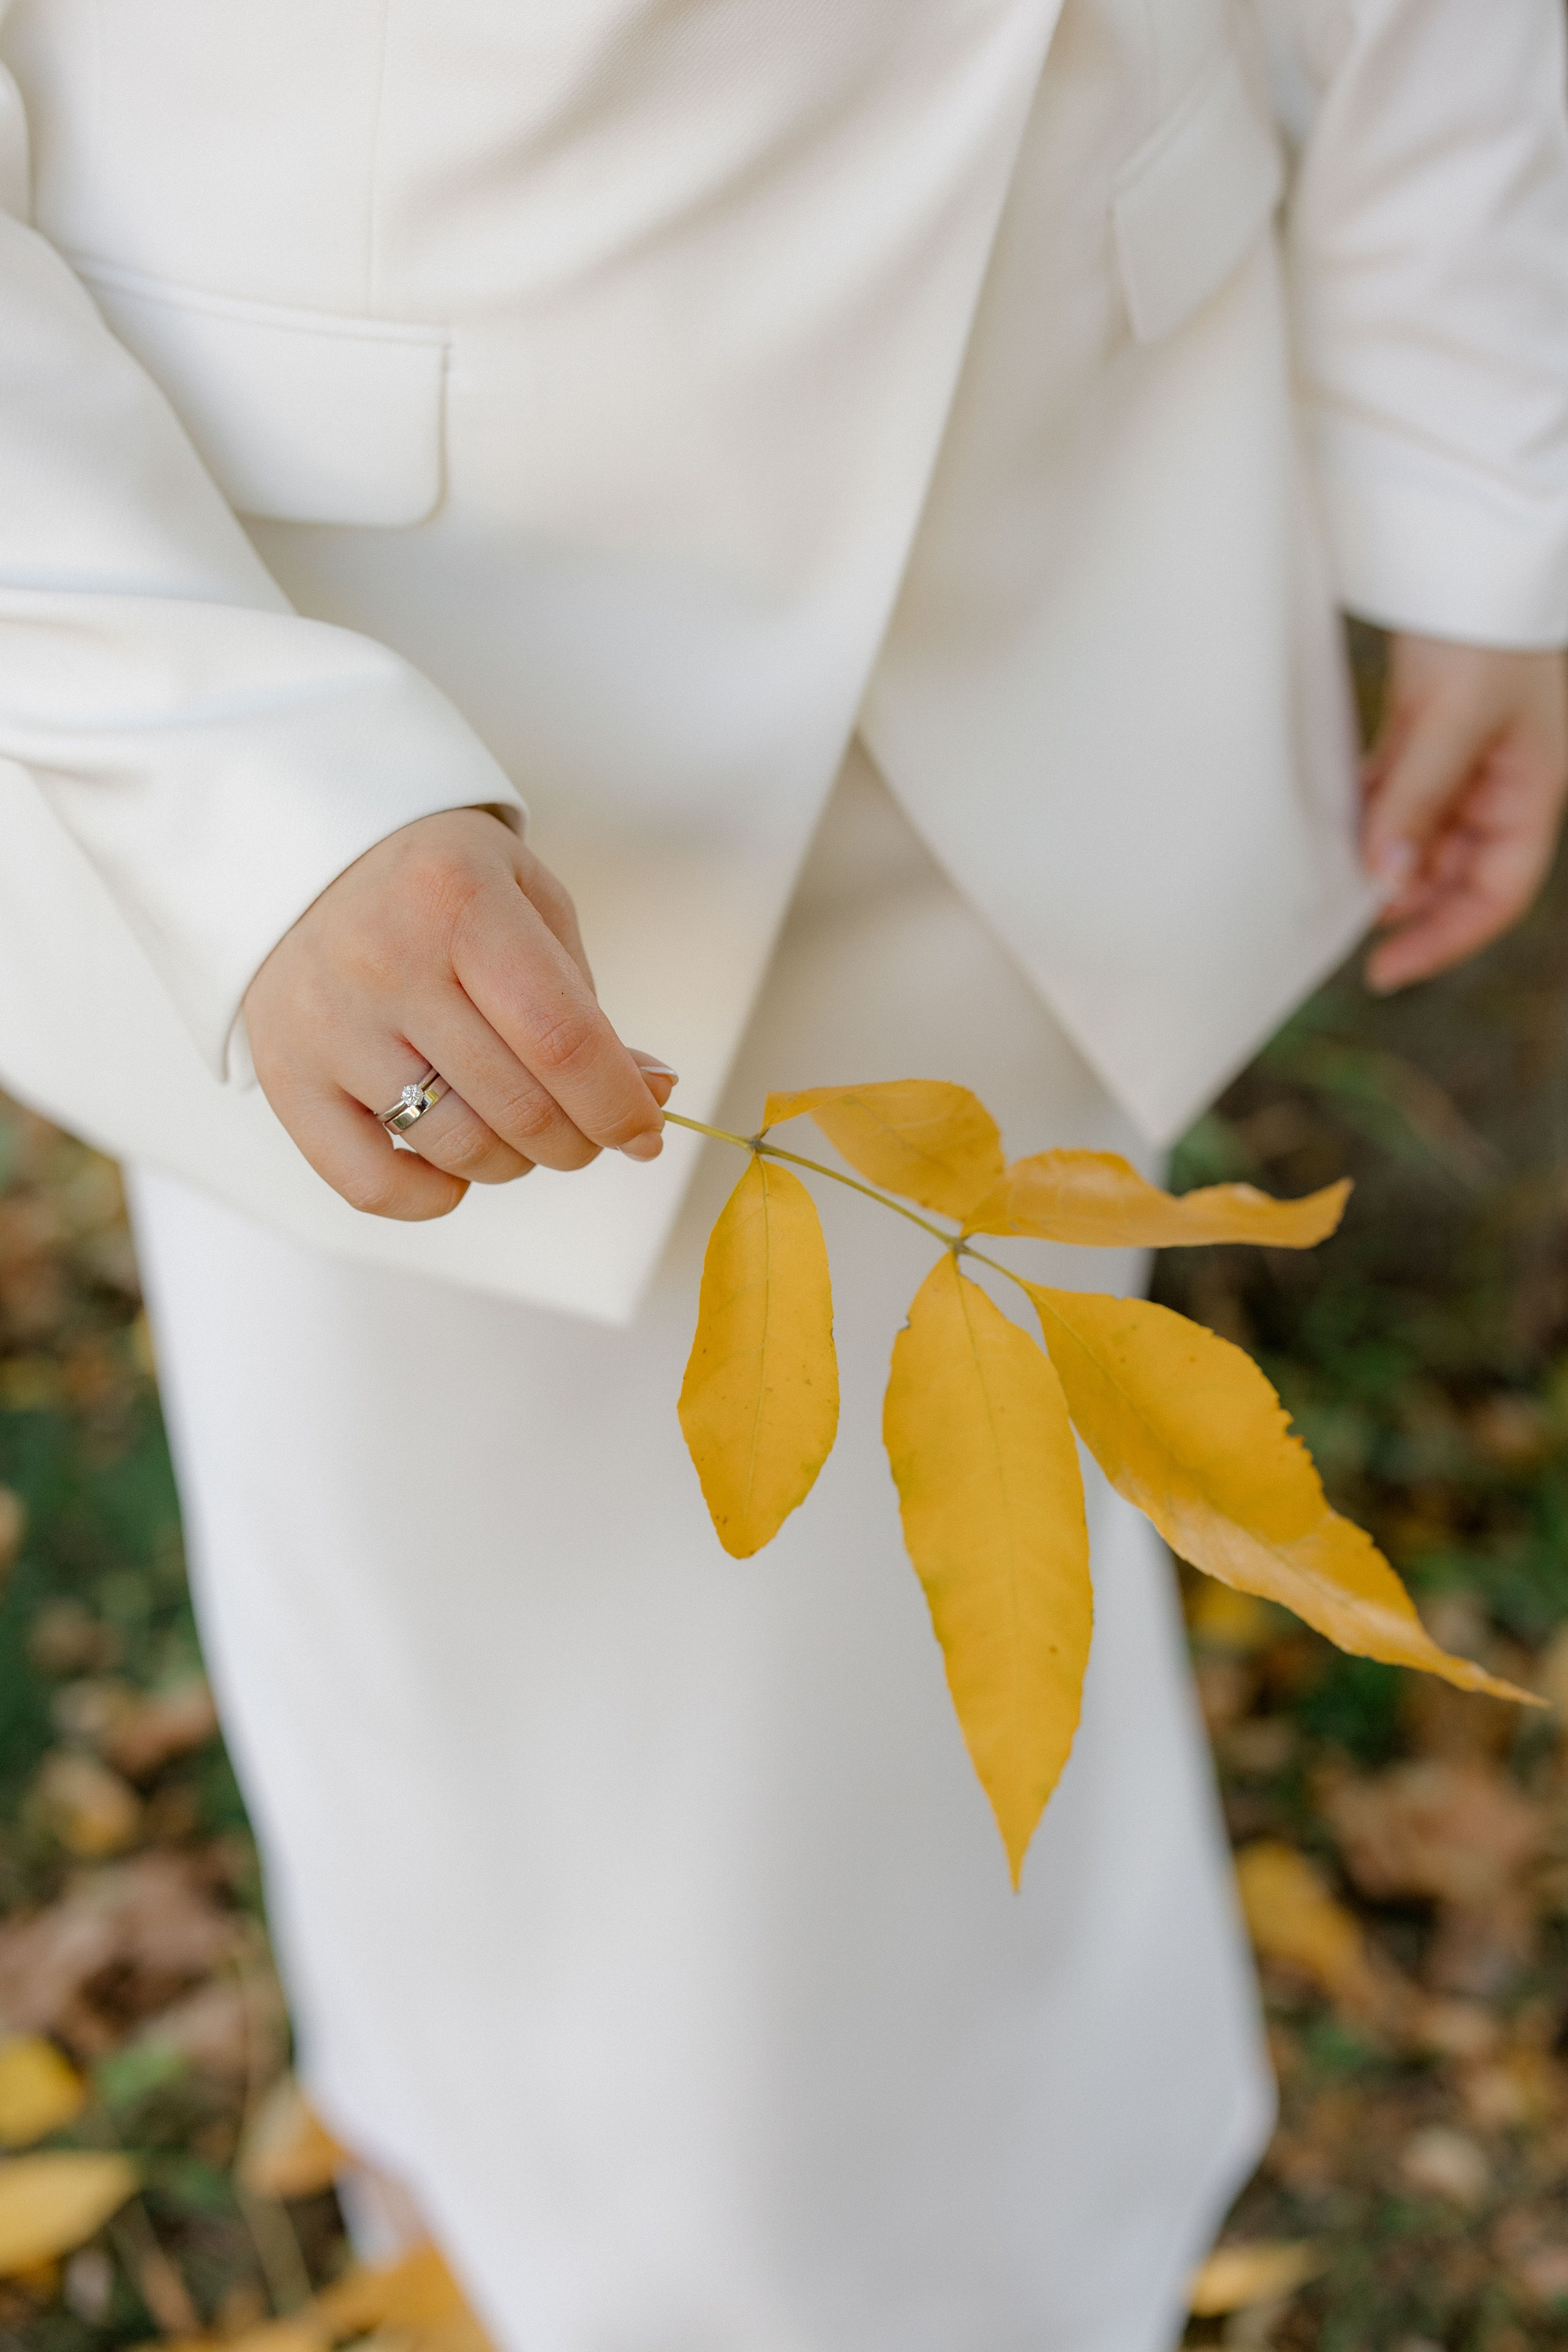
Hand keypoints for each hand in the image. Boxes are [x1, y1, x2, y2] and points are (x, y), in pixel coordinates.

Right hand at [243, 809, 674, 1220]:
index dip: (619, 1104)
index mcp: (458, 903)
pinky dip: (432, 1196)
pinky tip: (452, 1164)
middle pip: (518, 1107)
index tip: (644, 1130)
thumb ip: (584, 999)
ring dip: (514, 1162)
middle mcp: (385, 964)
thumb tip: (649, 1091)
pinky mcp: (285, 1077)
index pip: (562, 1039)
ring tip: (518, 1130)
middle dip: (578, 1140)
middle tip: (586, 1130)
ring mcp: (328, 1026)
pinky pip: (370, 1185)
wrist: (302, 855)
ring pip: (456, 1149)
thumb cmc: (434, 884)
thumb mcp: (525, 902)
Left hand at [1361, 634, 1567, 993]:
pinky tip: (1328, 836)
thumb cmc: (1488, 626)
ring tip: (1326, 887)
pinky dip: (1364, 818)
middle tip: (1339, 927)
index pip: (1496, 893)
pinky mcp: (1422, 731)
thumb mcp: (1455, 718)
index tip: (1382, 970)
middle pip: (1454, 874)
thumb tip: (1386, 880)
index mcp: (1533, 793)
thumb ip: (1419, 799)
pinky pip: (1391, 795)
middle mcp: (1501, 786)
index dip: (1445, 939)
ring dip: (1378, 864)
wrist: (1474, 543)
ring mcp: (1462, 760)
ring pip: (1417, 838)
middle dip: (1404, 905)